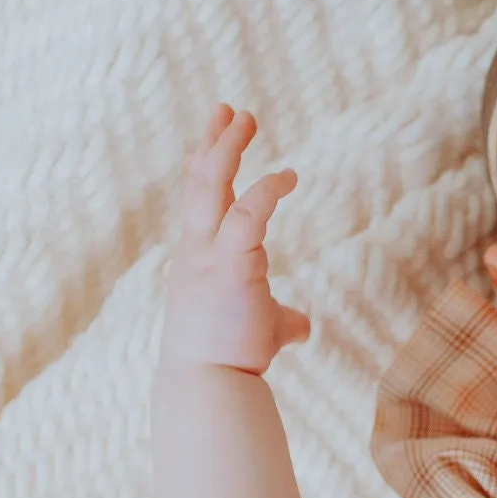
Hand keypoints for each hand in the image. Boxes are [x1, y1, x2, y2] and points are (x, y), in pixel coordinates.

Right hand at [162, 103, 311, 375]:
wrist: (209, 387)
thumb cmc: (230, 361)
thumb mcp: (258, 331)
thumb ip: (277, 320)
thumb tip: (300, 327)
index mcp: (198, 260)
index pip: (197, 205)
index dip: (202, 169)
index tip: (208, 140)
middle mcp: (196, 252)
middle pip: (198, 185)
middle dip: (213, 144)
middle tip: (230, 110)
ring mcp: (207, 257)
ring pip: (210, 189)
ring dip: (226, 149)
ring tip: (243, 116)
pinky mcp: (230, 267)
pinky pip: (246, 216)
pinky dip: (266, 191)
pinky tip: (289, 175)